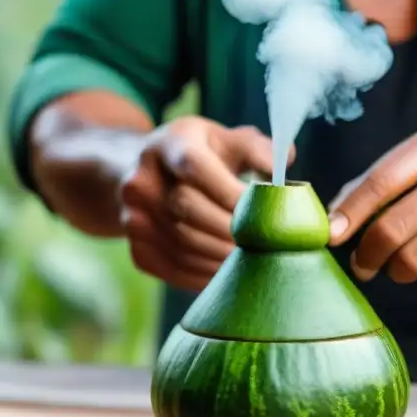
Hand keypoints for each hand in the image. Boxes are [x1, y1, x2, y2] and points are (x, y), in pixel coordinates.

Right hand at [119, 116, 289, 291]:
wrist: (147, 177)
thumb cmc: (203, 159)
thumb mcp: (227, 141)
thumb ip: (258, 149)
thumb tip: (283, 165)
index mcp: (169, 145)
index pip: (194, 166)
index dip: (230, 191)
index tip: (262, 210)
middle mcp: (141, 179)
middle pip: (187, 208)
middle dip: (231, 228)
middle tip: (264, 243)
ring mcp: (133, 217)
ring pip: (182, 244)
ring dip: (221, 256)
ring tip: (253, 260)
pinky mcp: (137, 249)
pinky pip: (173, 268)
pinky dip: (205, 275)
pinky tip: (229, 273)